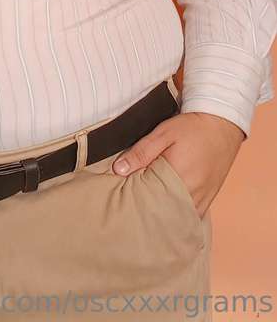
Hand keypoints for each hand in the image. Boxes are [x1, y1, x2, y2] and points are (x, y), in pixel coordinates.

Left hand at [112, 111, 244, 217]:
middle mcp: (192, 193)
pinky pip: (192, 215)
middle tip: (133, 205)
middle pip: (164, 210)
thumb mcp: (163, 134)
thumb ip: (141, 152)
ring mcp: (203, 198)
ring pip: (178, 216)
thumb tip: (118, 170)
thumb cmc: (192, 128)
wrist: (222, 125)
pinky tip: (168, 211)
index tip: (123, 197)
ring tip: (149, 209)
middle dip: (148, 209)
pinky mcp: (209, 198)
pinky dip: (179, 214)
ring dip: (164, 214)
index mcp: (178, 177)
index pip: (149, 197)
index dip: (135, 198)